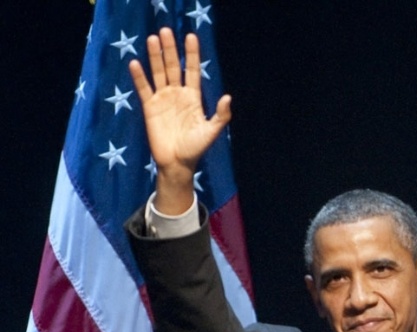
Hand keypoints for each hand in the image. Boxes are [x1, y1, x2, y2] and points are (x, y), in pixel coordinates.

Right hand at [127, 28, 231, 213]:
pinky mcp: (149, 107)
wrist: (177, 163)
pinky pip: (144, 88)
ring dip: (155, 57)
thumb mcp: (211, 132)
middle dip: (170, 49)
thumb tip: (228, 97)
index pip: (192, 70)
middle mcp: (177, 94)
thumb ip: (221, 115)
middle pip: (173, 67)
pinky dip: (139, 77)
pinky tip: (135, 63)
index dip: (192, 54)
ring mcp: (163, 99)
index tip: (191, 37)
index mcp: (193, 98)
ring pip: (158, 73)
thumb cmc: (195, 149)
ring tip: (152, 39)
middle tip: (166, 31)